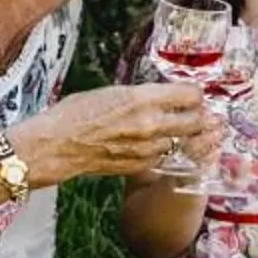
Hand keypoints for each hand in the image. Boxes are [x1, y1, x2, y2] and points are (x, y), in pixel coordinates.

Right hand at [19, 84, 209, 182]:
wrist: (56, 145)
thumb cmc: (76, 113)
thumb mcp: (112, 92)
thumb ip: (142, 95)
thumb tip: (162, 96)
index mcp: (143, 98)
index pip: (190, 94)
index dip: (194, 94)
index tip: (193, 94)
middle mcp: (150, 124)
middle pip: (196, 121)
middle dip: (200, 116)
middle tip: (199, 112)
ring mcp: (147, 148)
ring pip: (183, 142)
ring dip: (186, 136)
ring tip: (183, 129)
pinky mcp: (140, 166)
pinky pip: (165, 157)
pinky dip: (167, 150)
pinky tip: (161, 144)